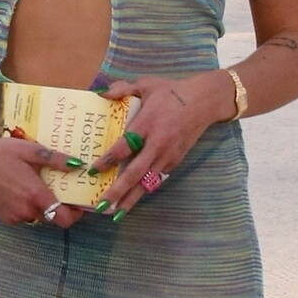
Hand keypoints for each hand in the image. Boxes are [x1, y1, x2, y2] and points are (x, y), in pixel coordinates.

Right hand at [0, 133, 82, 228]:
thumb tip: (78, 165)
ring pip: (38, 218)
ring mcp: (14, 216)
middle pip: (52, 218)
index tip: (78, 204)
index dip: (75, 215)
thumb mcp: (32, 151)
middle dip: (59, 207)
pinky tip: (23, 191)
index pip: (64, 219)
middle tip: (60, 190)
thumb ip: (56, 160)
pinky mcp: (5, 217)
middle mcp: (25, 210)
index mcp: (35, 195)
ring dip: (43, 207)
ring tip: (39, 187)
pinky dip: (28, 208)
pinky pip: (25, 217)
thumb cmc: (3, 152)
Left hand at [92, 72, 229, 216]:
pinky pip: (157, 179)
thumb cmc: (171, 92)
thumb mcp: (146, 84)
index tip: (93, 171)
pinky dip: (144, 190)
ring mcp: (168, 155)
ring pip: (147, 182)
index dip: (108, 160)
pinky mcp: (175, 161)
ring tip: (116, 213)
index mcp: (148, 123)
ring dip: (132, 198)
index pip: (125, 146)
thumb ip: (122, 88)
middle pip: (135, 172)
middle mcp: (158, 143)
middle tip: (102, 205)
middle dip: (118, 190)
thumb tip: (99, 94)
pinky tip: (132, 200)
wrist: (204, 102)